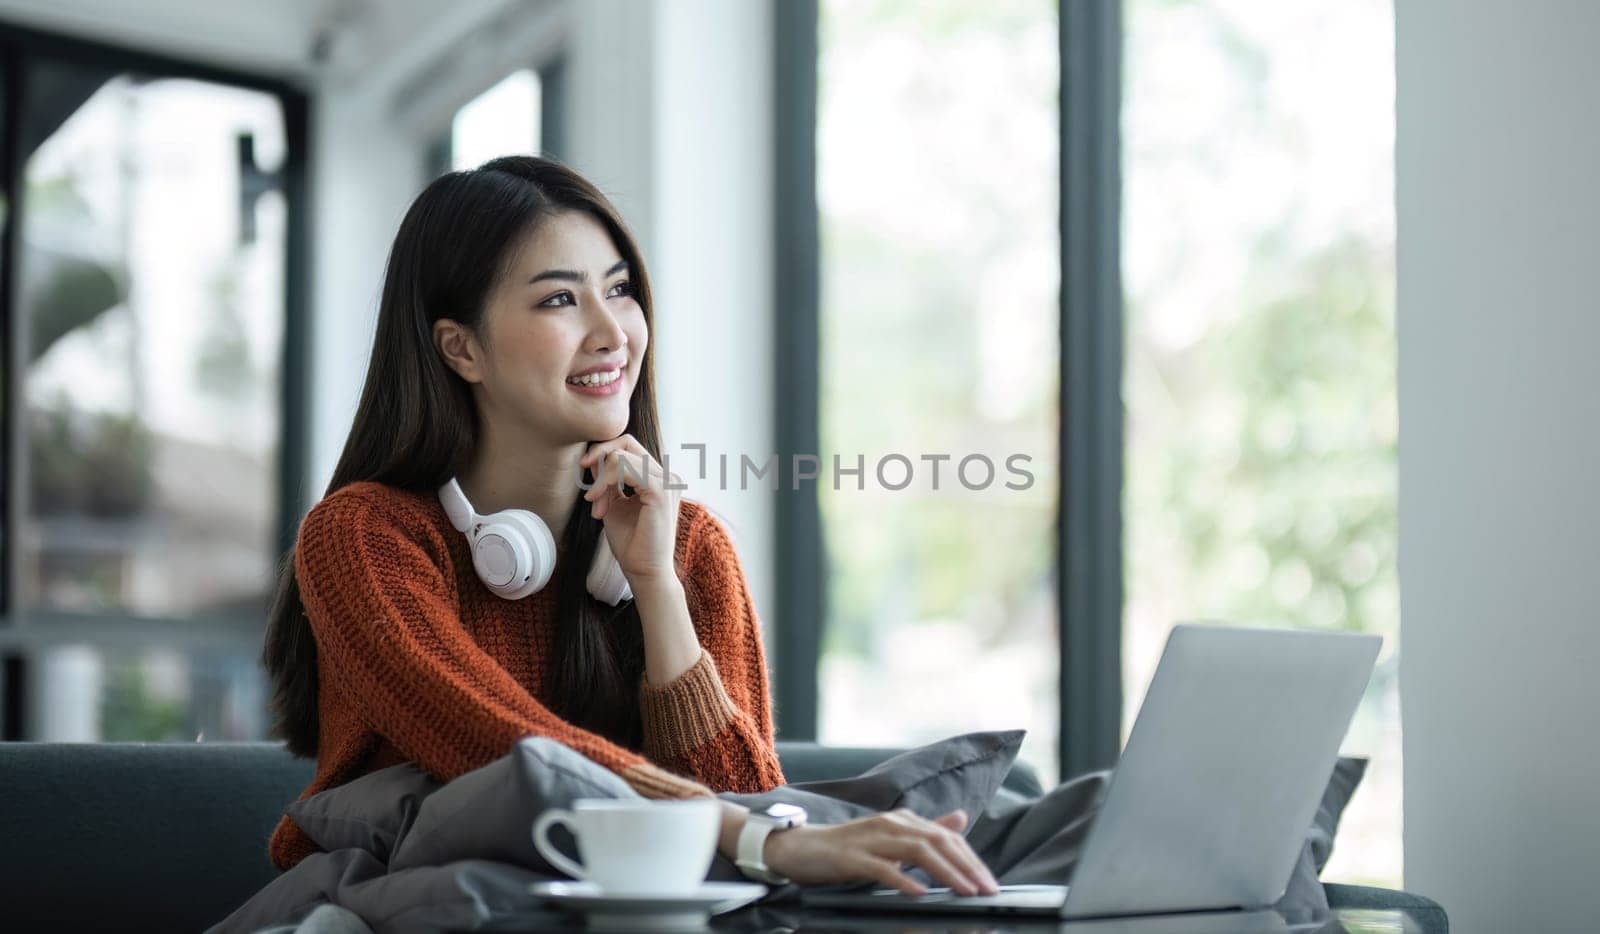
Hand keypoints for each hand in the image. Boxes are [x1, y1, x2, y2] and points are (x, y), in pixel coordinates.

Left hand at [578, 434, 683, 584]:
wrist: (644, 571)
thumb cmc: (632, 542)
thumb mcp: (614, 503)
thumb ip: (608, 480)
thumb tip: (595, 458)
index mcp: (659, 477)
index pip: (629, 446)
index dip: (603, 455)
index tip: (586, 475)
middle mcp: (668, 475)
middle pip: (626, 442)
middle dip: (599, 459)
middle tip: (589, 490)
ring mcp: (667, 481)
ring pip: (621, 455)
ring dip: (600, 479)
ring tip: (597, 506)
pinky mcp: (660, 490)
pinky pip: (625, 467)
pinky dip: (606, 482)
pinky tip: (599, 505)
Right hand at [762, 808, 999, 896]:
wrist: (800, 848)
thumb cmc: (848, 848)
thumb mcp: (892, 838)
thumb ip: (926, 830)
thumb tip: (961, 818)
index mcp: (903, 820)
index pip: (947, 838)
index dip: (971, 859)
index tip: (990, 883)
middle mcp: (891, 824)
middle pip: (938, 841)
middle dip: (966, 866)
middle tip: (987, 890)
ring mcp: (870, 839)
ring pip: (917, 851)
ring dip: (945, 872)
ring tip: (964, 891)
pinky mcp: (851, 856)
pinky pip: (882, 868)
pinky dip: (903, 879)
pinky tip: (920, 893)